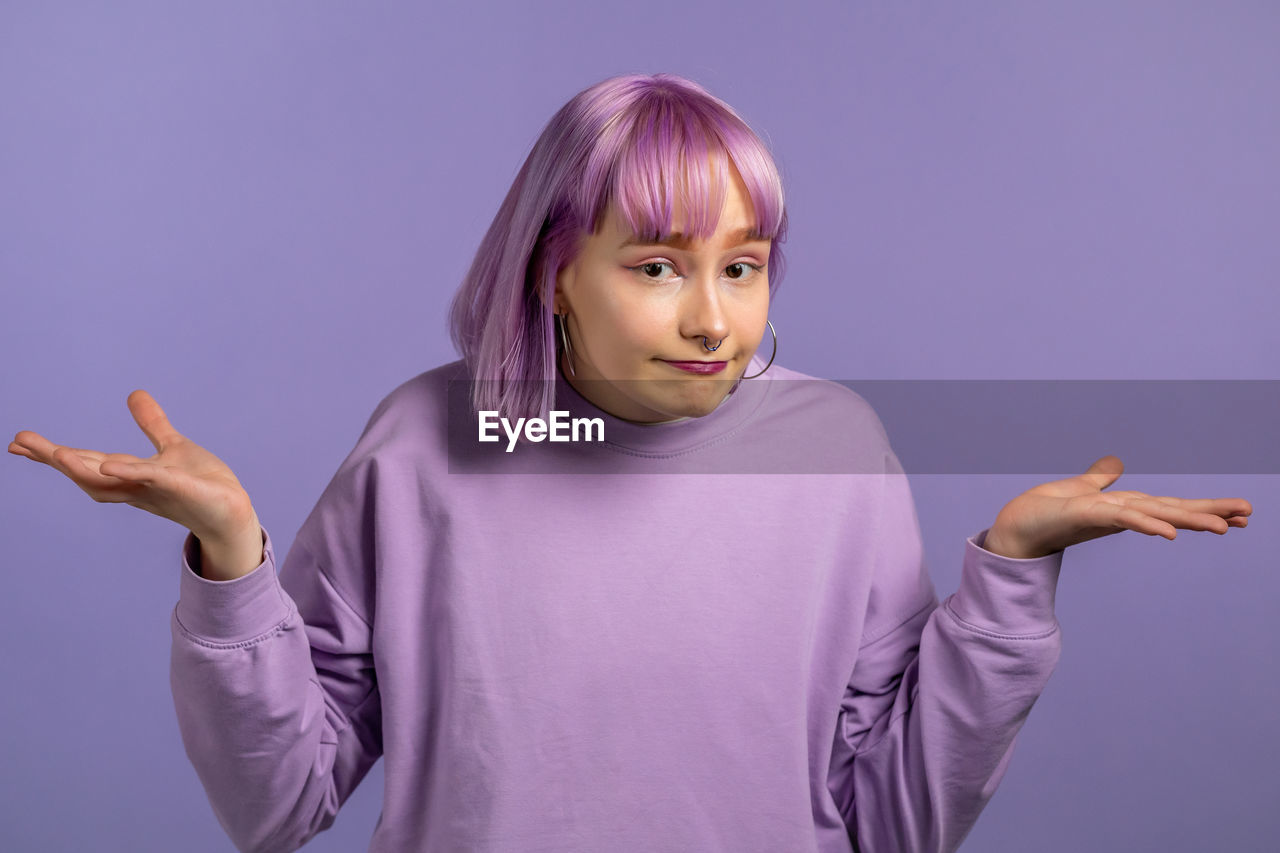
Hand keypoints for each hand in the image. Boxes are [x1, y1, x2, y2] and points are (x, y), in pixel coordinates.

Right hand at [8, 390, 258, 544]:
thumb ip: (152, 424)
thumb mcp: (173, 446)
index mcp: (130, 476)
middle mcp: (136, 487)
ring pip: (112, 483)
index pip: (86, 462)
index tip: (19, 441)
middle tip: (19, 442)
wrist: (233, 514)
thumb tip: (134, 393)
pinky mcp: (183, 490)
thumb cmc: (203, 485)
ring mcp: (157, 491)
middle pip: (87, 474)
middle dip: (53, 459)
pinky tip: (110, 465)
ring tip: (56, 453)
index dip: (52, 453)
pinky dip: (132, 472)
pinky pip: (154, 480)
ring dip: (83, 469)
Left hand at [983, 455, 1252, 559]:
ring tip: (1223, 526)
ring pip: (1154, 515)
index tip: (1238, 512)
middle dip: (1210, 512)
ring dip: (1188, 519)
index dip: (1202, 506)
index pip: (1169, 504)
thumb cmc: (1043, 512)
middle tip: (1249, 515)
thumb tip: (1116, 463)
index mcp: (1123, 507)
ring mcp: (1106, 517)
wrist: (1013, 529)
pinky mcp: (1085, 517)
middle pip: (1171, 509)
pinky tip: (1170, 533)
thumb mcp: (1078, 488)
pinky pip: (1122, 520)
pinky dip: (1146, 525)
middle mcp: (1120, 514)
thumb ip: (1099, 477)